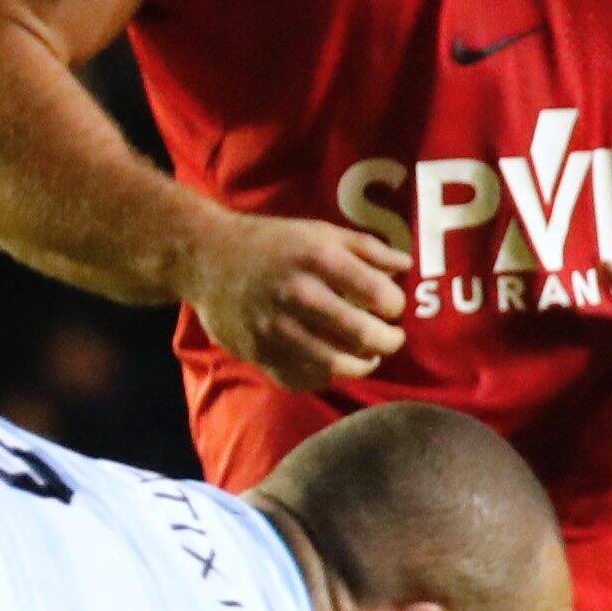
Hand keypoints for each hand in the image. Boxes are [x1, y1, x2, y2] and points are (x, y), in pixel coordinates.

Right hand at [181, 214, 409, 393]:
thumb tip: (406, 266)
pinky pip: (304, 378)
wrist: (205, 257)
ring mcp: (277, 326)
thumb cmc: (273, 243)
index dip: (395, 306)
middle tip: (391, 338)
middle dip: (389, 341)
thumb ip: (368, 249)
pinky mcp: (259, 351)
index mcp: (319, 259)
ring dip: (363, 364)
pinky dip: (325, 376)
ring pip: (338, 364)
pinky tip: (331, 364)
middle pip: (365, 335)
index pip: (380, 295)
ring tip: (368, 357)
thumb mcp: (320, 232)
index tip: (391, 307)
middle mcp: (299, 294)